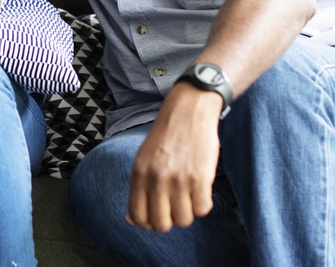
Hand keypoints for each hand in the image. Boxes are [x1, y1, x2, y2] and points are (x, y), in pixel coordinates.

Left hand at [126, 83, 222, 231]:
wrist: (188, 111)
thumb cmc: (166, 138)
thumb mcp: (143, 160)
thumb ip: (138, 189)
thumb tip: (131, 221)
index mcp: (139, 174)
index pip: (138, 216)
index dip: (148, 224)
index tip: (158, 218)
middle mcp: (157, 178)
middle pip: (161, 224)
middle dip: (170, 221)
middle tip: (176, 208)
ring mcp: (179, 179)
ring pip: (184, 220)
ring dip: (188, 212)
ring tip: (189, 195)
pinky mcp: (201, 178)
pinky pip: (202, 209)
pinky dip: (203, 204)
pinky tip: (200, 190)